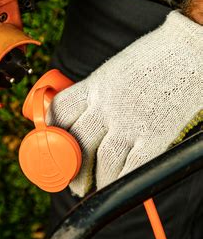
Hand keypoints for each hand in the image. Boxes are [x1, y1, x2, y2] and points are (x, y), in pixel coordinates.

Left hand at [47, 11, 202, 196]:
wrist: (188, 49)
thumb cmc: (152, 58)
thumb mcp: (112, 69)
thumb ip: (95, 92)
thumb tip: (82, 114)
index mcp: (94, 86)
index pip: (60, 111)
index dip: (51, 132)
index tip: (52, 146)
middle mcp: (106, 105)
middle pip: (77, 143)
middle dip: (71, 169)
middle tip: (72, 181)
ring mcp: (130, 121)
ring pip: (103, 161)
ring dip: (95, 181)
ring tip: (93, 189)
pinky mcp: (155, 134)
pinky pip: (131, 167)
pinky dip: (120, 181)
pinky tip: (116, 186)